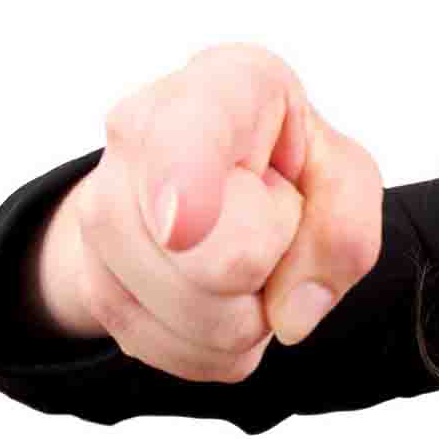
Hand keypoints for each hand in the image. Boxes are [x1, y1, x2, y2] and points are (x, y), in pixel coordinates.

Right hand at [70, 43, 382, 381]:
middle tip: (268, 217)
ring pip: (199, 319)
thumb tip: (289, 316)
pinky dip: (221, 342)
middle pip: (222, 263)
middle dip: (274, 263)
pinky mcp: (92, 281)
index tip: (184, 226)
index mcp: (222, 85)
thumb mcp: (345, 175)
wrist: (221, 178)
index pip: (189, 136)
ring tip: (244, 247)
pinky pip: (179, 353)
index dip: (186, 185)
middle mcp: (139, 134)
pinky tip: (219, 289)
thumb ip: (346, 232)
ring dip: (249, 309)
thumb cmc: (290, 162)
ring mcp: (99, 208)